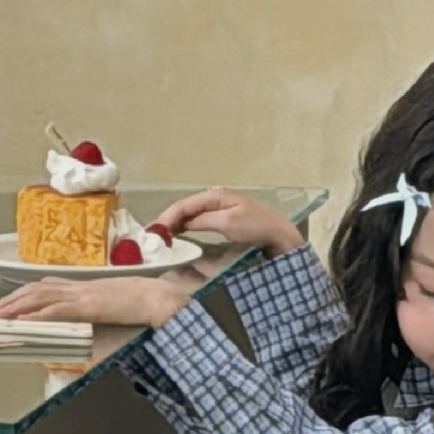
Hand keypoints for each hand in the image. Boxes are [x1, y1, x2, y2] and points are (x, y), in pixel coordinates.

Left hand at [0, 275, 189, 327]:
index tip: (12, 301)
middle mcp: (80, 287)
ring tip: (0, 315)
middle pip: (38, 289)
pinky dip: (37, 315)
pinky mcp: (87, 305)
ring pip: (40, 297)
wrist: (158, 298)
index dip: (27, 294)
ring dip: (17, 306)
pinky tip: (24, 321)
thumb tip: (89, 323)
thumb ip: (99, 312)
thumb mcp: (116, 306)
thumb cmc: (144, 303)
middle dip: (14, 299)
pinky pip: (56, 310)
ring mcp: (83, 294)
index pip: (49, 286)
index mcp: (86, 287)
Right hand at [152, 186, 304, 257]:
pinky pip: (198, 221)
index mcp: (215, 195)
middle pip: (185, 208)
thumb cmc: (256, 227)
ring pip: (190, 215)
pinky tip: (179, 236)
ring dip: (175, 225)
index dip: (168, 217)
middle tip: (154, 237)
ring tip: (162, 238)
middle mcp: (215, 198)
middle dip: (168, 221)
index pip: (184, 205)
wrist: (279, 235)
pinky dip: (186, 228)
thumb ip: (203, 221)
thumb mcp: (228, 224)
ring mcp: (219, 208)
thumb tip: (182, 224)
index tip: (155, 232)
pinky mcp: (223, 219)